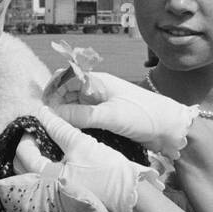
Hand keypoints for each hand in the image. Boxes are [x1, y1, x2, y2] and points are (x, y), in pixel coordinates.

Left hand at [0, 107, 161, 211]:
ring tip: (49, 150)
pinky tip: (61, 166)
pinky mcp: (68, 209)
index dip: (28, 136)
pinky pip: (49, 190)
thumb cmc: (108, 172)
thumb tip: (43, 112)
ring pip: (35, 181)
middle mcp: (46, 195)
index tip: (37, 126)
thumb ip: (59, 128)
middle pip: (24, 170)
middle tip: (39, 137)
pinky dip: (49, 176)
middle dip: (27, 151)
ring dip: (37, 164)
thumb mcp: (82, 144)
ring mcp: (56, 205)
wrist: (133, 199)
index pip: (24, 154)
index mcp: (46, 178)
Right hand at [45, 69, 196, 159]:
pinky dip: (74, 124)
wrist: (170, 128)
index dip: (51, 89)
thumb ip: (81, 116)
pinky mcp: (105, 118)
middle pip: (66, 93)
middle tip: (45, 123)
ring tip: (53, 130)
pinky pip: (83, 119)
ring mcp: (100, 104)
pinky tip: (68, 134)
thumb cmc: (144, 115)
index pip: (65, 78)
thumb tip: (52, 115)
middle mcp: (96, 90)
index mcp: (97, 81)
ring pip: (73, 107)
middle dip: (54, 105)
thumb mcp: (111, 116)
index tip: (42, 107)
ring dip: (63, 116)